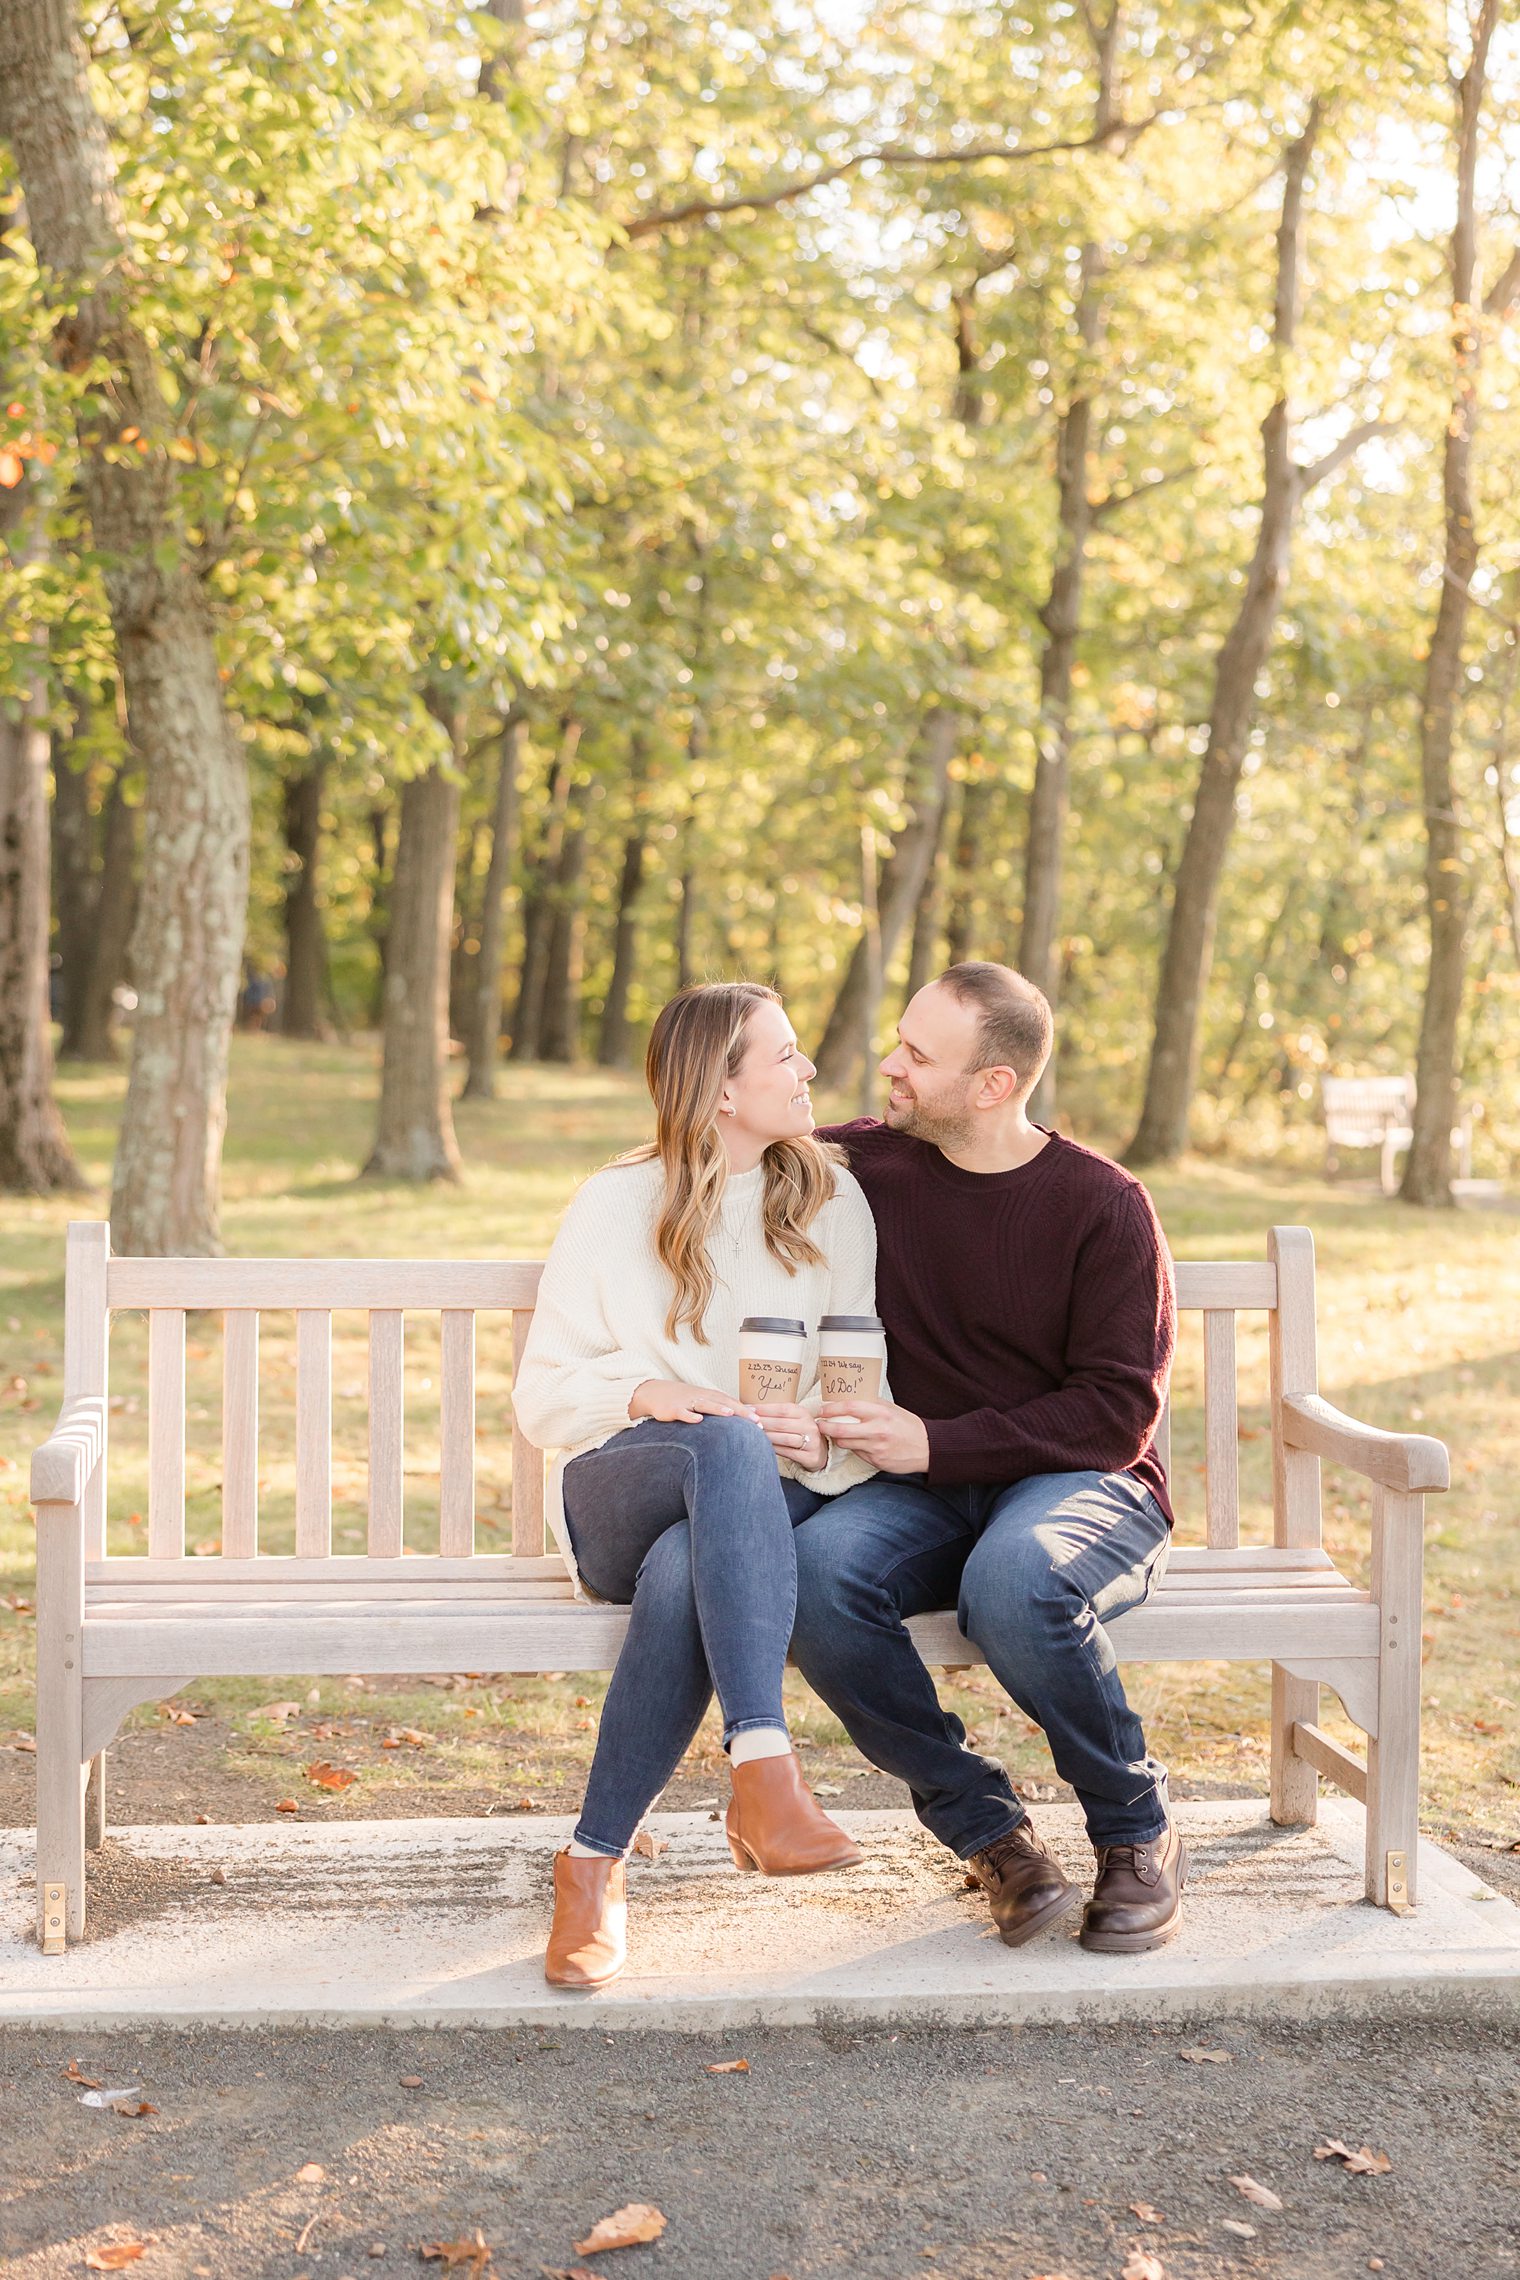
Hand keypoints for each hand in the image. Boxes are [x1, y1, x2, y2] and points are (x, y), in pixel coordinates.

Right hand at [628, 1379, 757, 1425]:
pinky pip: (682, 1413)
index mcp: (710, 1396)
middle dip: (739, 1411)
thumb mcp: (703, 1400)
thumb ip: (722, 1406)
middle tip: (755, 1421)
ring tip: (731, 1414)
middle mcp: (701, 1397)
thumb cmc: (684, 1399)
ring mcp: (687, 1402)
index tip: (760, 1421)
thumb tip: (745, 1413)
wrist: (655, 1392)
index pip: (731, 1402)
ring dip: (717, 1409)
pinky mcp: (673, 1409)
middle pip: (723, 1402)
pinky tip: (698, 1420)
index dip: (746, 1411)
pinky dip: (689, 1416)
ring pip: (704, 1405)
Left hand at [752, 1402, 827, 1470]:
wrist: (820, 1451)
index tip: (748, 1409)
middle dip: (762, 1423)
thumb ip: (776, 1415)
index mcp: (803, 1413)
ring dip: (767, 1437)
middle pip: (781, 1424)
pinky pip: (789, 1453)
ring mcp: (812, 1441)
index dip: (764, 1409)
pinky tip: (764, 1447)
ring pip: (785, 1438)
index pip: (782, 1409)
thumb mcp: (793, 1419)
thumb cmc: (799, 1432)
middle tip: (746, 1424)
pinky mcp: (811, 1456)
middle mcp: (809, 1426)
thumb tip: (749, 1409)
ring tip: (753, 1436)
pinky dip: (775, 1449)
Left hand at [819, 1398, 929, 1474]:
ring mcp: (875, 1448)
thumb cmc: (908, 1426)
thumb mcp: (892, 1409)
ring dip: (836, 1438)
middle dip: (824, 1427)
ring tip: (835, 1433)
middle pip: (840, 1430)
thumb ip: (872, 1404)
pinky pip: (856, 1453)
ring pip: (845, 1443)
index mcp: (881, 1413)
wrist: (927, 1448)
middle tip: (819, 1424)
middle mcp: (877, 1431)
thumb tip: (850, 1397)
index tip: (823, 1409)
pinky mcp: (876, 1461)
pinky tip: (855, 1443)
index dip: (831, 1408)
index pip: (849, 1408)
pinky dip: (852, 1447)